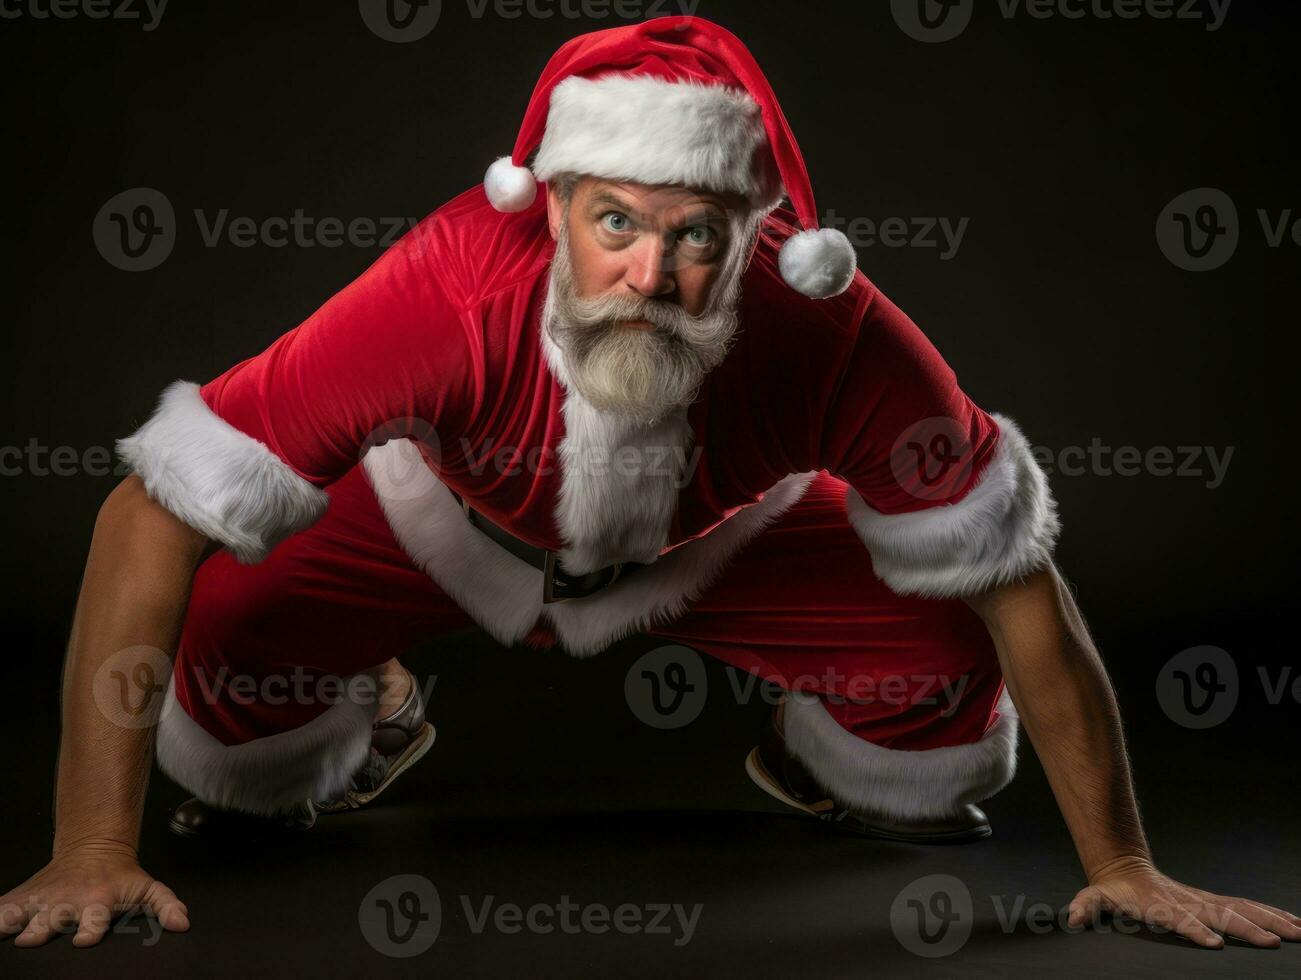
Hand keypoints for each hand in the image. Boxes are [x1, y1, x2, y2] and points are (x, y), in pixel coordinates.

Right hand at [0, 841, 188, 947]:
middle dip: (40, 930)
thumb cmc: (121, 875)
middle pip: (50, 920)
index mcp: (97, 903)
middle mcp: (67, 903)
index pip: (94, 920)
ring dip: (8, 921)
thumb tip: (183, 923)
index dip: (90, 930)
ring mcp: (43, 900)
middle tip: (31, 938)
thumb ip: (166, 906)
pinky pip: (0, 906)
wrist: (95, 847)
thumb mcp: (148, 889)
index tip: (84, 940)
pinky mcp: (23, 898)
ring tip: (0, 929)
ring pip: (19, 912)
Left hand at [1069, 856, 1300, 947]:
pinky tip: (1295, 922)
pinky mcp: (1213, 903)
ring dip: (1269, 921)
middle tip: (1272, 943)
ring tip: (1299, 932)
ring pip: (1241, 910)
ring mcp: (1203, 901)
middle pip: (1220, 916)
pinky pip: (1246, 908)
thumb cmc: (1111, 890)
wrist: (1124, 868)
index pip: (1179, 920)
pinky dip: (1271, 914)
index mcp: (1161, 906)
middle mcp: (1188, 902)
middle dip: (1246, 929)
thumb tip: (1073, 918)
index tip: (1214, 945)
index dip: (1194, 931)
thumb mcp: (1094, 897)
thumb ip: (1085, 906)